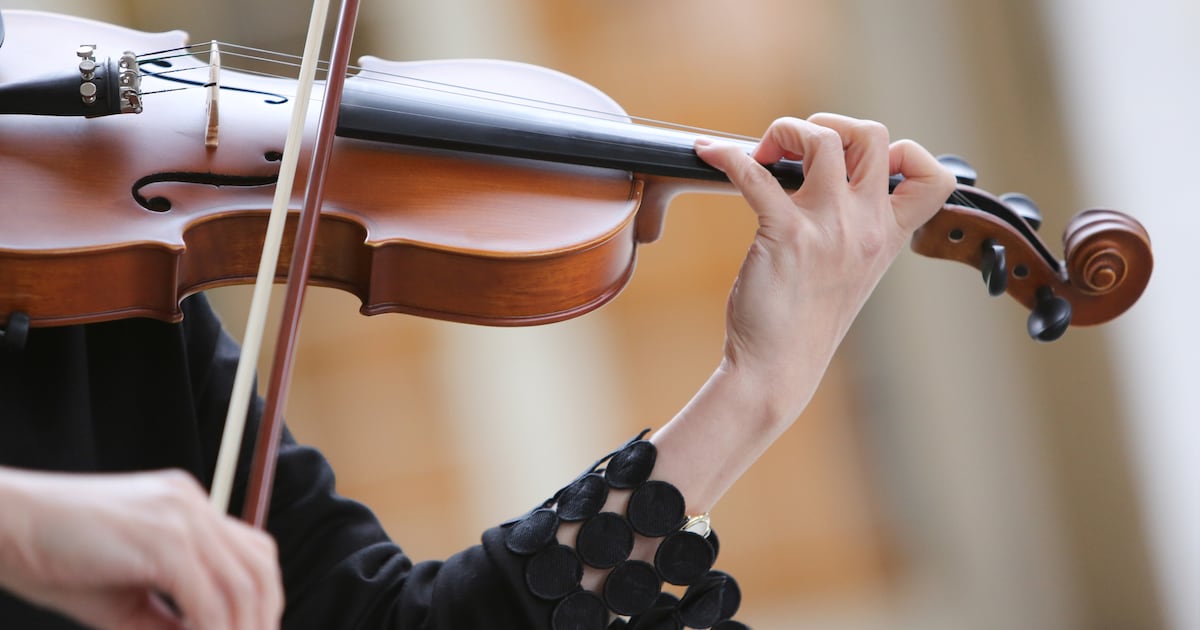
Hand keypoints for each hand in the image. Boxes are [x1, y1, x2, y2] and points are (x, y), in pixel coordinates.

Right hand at [0, 467, 282, 629]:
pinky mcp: (164, 539)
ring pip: (242, 584)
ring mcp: (181, 517)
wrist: (2, 525)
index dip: (262, 600)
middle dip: (263, 618)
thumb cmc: (53, 560)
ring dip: (241, 629)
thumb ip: (170, 619)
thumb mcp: (125, 598)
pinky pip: (207, 597)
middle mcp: (193, 504)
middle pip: (260, 566)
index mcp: (188, 507)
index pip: (252, 552)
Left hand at [695, 113, 954, 419]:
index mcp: (888, 236)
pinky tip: (710, 155)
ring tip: (760, 155)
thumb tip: (826, 181)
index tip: (860, 161)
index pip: (933, 176)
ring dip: (785, 131)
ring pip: (822, 140)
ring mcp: (828, 228)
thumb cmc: (805, 322)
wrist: (777, 368)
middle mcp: (866, 226)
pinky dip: (727, 155)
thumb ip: (854, 230)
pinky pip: (754, 173)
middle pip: (873, 135)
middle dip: (830, 124)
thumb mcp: (851, 272)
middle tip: (796, 148)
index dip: (904, 151)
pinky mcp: (784, 234)